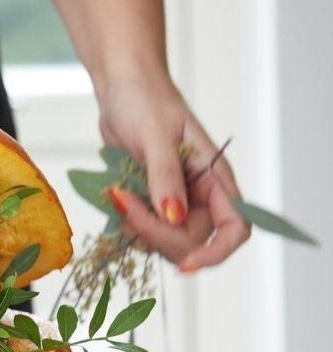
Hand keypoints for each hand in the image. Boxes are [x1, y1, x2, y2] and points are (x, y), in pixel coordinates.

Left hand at [97, 75, 249, 271]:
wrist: (122, 88)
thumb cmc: (145, 101)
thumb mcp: (154, 136)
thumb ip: (164, 177)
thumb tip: (174, 217)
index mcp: (215, 177)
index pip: (235, 228)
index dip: (217, 252)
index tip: (187, 263)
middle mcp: (199, 194)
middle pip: (190, 242)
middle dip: (156, 234)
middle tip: (123, 203)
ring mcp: (174, 201)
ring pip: (162, 241)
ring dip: (137, 229)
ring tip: (118, 195)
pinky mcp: (149, 202)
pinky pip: (142, 230)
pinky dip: (126, 223)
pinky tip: (114, 199)